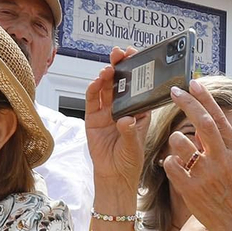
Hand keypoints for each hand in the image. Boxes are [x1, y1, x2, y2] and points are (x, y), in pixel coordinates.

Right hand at [83, 47, 149, 196]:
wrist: (114, 176)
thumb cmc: (129, 161)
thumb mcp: (134, 146)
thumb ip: (129, 132)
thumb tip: (125, 120)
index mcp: (138, 111)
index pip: (138, 86)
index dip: (137, 70)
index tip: (136, 56)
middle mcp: (122, 108)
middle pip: (120, 82)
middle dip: (120, 67)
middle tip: (120, 54)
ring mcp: (107, 112)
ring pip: (106, 88)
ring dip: (106, 76)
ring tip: (109, 69)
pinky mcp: (93, 118)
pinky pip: (92, 101)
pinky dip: (93, 90)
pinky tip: (95, 83)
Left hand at [161, 78, 231, 230]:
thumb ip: (223, 147)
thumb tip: (202, 128)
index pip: (219, 118)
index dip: (205, 98)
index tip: (193, 84)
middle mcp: (222, 160)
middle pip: (201, 122)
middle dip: (186, 102)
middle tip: (174, 91)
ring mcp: (206, 175)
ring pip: (180, 142)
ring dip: (175, 140)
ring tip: (179, 147)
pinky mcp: (191, 190)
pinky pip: (171, 165)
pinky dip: (169, 163)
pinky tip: (175, 168)